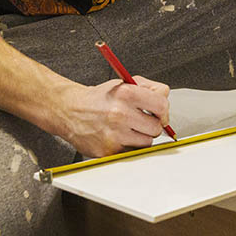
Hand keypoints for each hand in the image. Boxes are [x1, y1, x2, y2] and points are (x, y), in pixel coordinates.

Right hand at [56, 75, 170, 157]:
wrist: (69, 110)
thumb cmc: (99, 98)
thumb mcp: (124, 83)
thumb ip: (149, 87)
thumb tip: (166, 99)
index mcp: (126, 94)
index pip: (161, 105)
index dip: (163, 110)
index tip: (159, 113)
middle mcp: (119, 114)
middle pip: (157, 127)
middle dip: (152, 125)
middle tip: (141, 121)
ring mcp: (113, 134)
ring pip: (147, 142)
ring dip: (141, 137)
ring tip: (128, 128)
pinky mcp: (107, 151)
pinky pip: (132, 152)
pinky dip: (129, 147)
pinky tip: (119, 137)